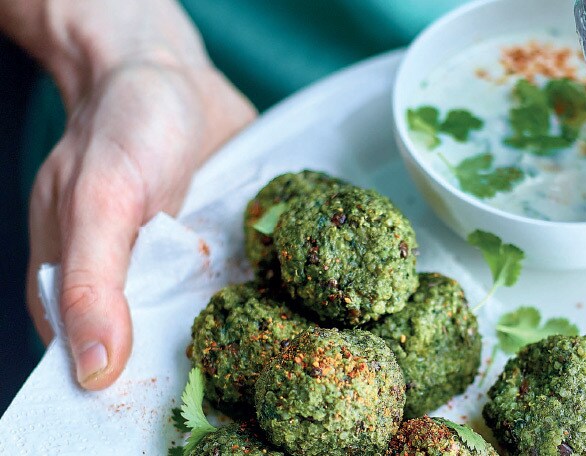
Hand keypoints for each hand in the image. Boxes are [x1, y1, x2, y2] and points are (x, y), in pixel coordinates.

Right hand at [27, 57, 254, 388]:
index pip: (103, 368)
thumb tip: (93, 371)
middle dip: (204, 362)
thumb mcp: (100, 201)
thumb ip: (93, 283)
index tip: (186, 407)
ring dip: (244, 331)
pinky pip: (245, 284)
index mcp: (80, 288)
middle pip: (165, 350)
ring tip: (281, 338)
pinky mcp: (220, 250)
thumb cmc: (122, 128)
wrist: (172, 75)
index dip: (138, 391)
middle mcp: (133, 287)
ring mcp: (181, 270)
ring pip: (212, 321)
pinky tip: (292, 299)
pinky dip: (266, 292)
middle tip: (248, 368)